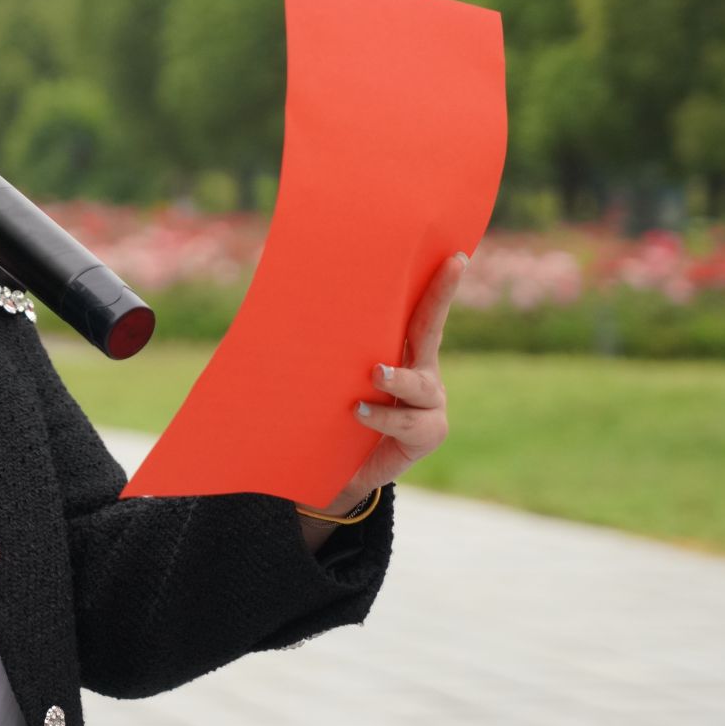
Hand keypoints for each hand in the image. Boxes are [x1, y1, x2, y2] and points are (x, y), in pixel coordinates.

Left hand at [302, 252, 461, 535]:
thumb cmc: (336, 414)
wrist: (343, 472)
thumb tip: (270, 312)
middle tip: (451, 266)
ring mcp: (430, 404)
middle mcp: (424, 371)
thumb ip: (321, 353)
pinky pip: (406, 423)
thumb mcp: (332, 378)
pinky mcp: (426, 435)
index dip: (438, 284)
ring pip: (419, 384)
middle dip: (442, 295)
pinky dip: (381, 417)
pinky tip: (358, 411)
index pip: (421, 312)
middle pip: (433, 329)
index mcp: (404, 352)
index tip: (454, 254)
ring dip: (397, 379)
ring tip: (376, 374)